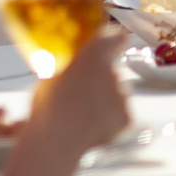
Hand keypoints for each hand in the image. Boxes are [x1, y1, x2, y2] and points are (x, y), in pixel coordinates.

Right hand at [23, 31, 129, 159]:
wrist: (59, 137)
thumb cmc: (48, 103)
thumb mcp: (50, 75)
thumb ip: (68, 66)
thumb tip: (71, 66)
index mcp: (92, 55)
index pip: (115, 39)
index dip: (116, 40)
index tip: (117, 40)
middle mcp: (113, 72)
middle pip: (112, 71)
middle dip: (101, 78)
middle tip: (80, 90)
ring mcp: (123, 96)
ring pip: (117, 93)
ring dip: (105, 99)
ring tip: (82, 112)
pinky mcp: (128, 118)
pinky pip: (120, 113)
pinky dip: (110, 117)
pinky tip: (92, 124)